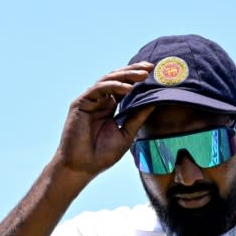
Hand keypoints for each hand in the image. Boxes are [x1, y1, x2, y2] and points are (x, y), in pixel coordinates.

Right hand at [55, 62, 155, 180]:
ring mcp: (89, 101)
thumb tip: (155, 102)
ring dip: (126, 76)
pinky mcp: (80, 103)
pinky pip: (98, 89)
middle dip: (134, 72)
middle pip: (117, 79)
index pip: (125, 87)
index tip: (155, 74)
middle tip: (151, 67)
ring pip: (108, 80)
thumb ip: (138, 117)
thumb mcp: (126, 133)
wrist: (82, 167)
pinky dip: (113, 86)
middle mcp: (99, 101)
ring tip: (143, 75)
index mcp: (109, 107)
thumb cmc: (102, 155)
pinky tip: (127, 88)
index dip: (138, 80)